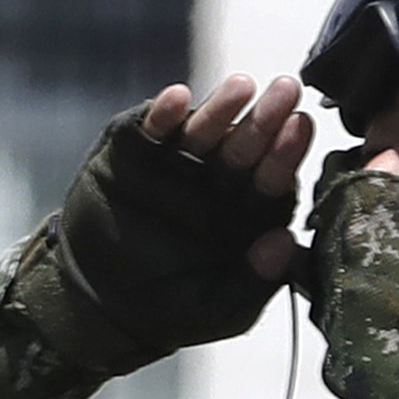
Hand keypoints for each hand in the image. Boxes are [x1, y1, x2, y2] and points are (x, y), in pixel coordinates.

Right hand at [41, 75, 313, 368]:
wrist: (97, 305)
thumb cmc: (167, 309)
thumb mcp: (218, 309)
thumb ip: (254, 282)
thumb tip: (284, 243)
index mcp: (246, 213)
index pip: (273, 177)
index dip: (287, 154)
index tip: (300, 128)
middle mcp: (217, 181)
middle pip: (246, 145)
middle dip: (266, 118)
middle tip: (285, 90)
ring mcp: (176, 164)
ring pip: (205, 129)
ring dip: (221, 108)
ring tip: (239, 88)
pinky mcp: (133, 154)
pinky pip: (149, 130)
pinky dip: (162, 113)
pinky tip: (176, 98)